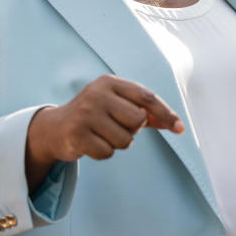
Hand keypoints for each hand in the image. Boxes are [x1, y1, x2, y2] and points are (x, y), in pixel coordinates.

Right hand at [25, 75, 183, 187]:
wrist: (55, 128)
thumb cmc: (95, 115)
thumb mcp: (118, 106)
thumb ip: (146, 112)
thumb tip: (177, 125)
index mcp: (109, 83)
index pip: (146, 97)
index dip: (166, 113)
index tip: (180, 129)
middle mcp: (97, 94)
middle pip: (138, 121)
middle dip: (132, 130)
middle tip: (114, 127)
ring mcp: (85, 114)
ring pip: (125, 140)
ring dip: (117, 143)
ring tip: (101, 135)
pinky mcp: (76, 135)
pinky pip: (108, 152)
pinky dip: (103, 153)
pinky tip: (91, 143)